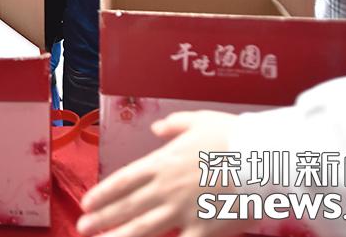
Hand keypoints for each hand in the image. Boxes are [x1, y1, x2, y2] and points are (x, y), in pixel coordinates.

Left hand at [78, 111, 249, 236]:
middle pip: (128, 206)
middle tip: (82, 227)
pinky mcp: (204, 228)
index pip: (124, 180)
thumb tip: (157, 127)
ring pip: (145, 228)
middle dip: (103, 218)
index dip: (103, 193)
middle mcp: (167, 188)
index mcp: (163, 162)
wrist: (263, 157)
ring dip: (120, 236)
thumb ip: (174, 124)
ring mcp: (184, 210)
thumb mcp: (199, 120)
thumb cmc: (233, 136)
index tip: (86, 203)